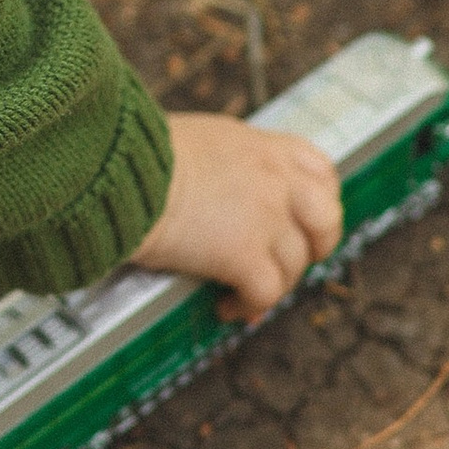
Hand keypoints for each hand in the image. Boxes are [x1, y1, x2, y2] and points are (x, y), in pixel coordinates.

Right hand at [138, 111, 342, 321]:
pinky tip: (226, 308)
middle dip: (316, 246)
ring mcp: (266, 219)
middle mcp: (276, 180)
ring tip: (241, 294)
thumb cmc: (137, 153)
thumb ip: (225, 161)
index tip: (304, 218)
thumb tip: (213, 183)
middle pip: (327, 219)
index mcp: (264, 147)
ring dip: (272, 284)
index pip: (318, 168)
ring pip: (294, 265)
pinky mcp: (246, 256)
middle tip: (292, 263)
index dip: (319, 198)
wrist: (122, 172)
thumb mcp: (197, 140)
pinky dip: (249, 306)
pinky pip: (267, 293)